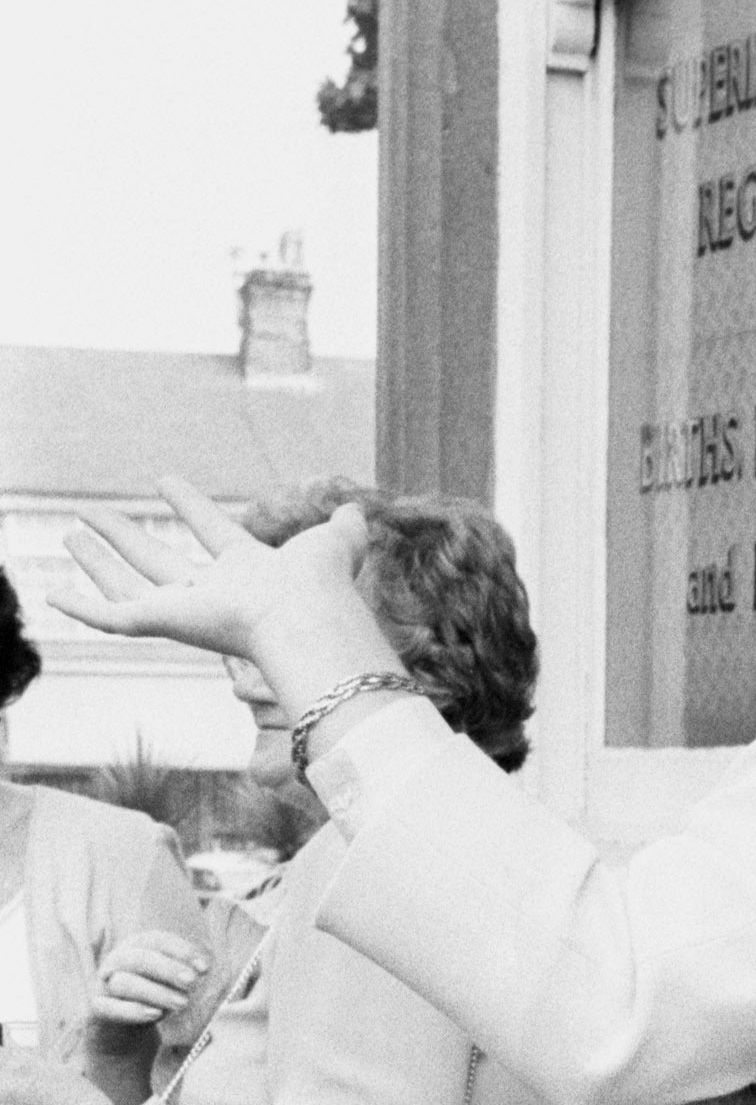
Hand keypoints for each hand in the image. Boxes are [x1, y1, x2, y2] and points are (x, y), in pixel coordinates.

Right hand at [49, 482, 406, 709]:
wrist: (304, 616)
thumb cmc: (322, 585)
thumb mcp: (336, 543)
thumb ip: (345, 526)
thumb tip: (357, 508)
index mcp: (249, 567)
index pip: (213, 530)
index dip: (190, 505)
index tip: (164, 480)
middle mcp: (212, 591)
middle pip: (158, 559)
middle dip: (125, 536)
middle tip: (92, 510)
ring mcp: (184, 610)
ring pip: (128, 584)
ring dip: (98, 560)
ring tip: (69, 530)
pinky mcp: (162, 624)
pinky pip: (110, 619)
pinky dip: (80, 609)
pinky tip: (50, 593)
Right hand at [89, 932, 211, 1029]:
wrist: (125, 1027)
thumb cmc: (156, 995)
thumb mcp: (174, 981)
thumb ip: (186, 971)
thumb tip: (201, 969)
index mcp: (137, 947)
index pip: (156, 940)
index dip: (181, 951)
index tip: (205, 968)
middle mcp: (117, 962)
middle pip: (138, 959)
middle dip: (167, 969)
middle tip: (193, 982)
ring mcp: (104, 985)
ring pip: (125, 983)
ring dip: (156, 992)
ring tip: (183, 1003)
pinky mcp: (98, 1009)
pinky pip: (108, 1008)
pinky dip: (132, 1011)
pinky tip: (155, 1014)